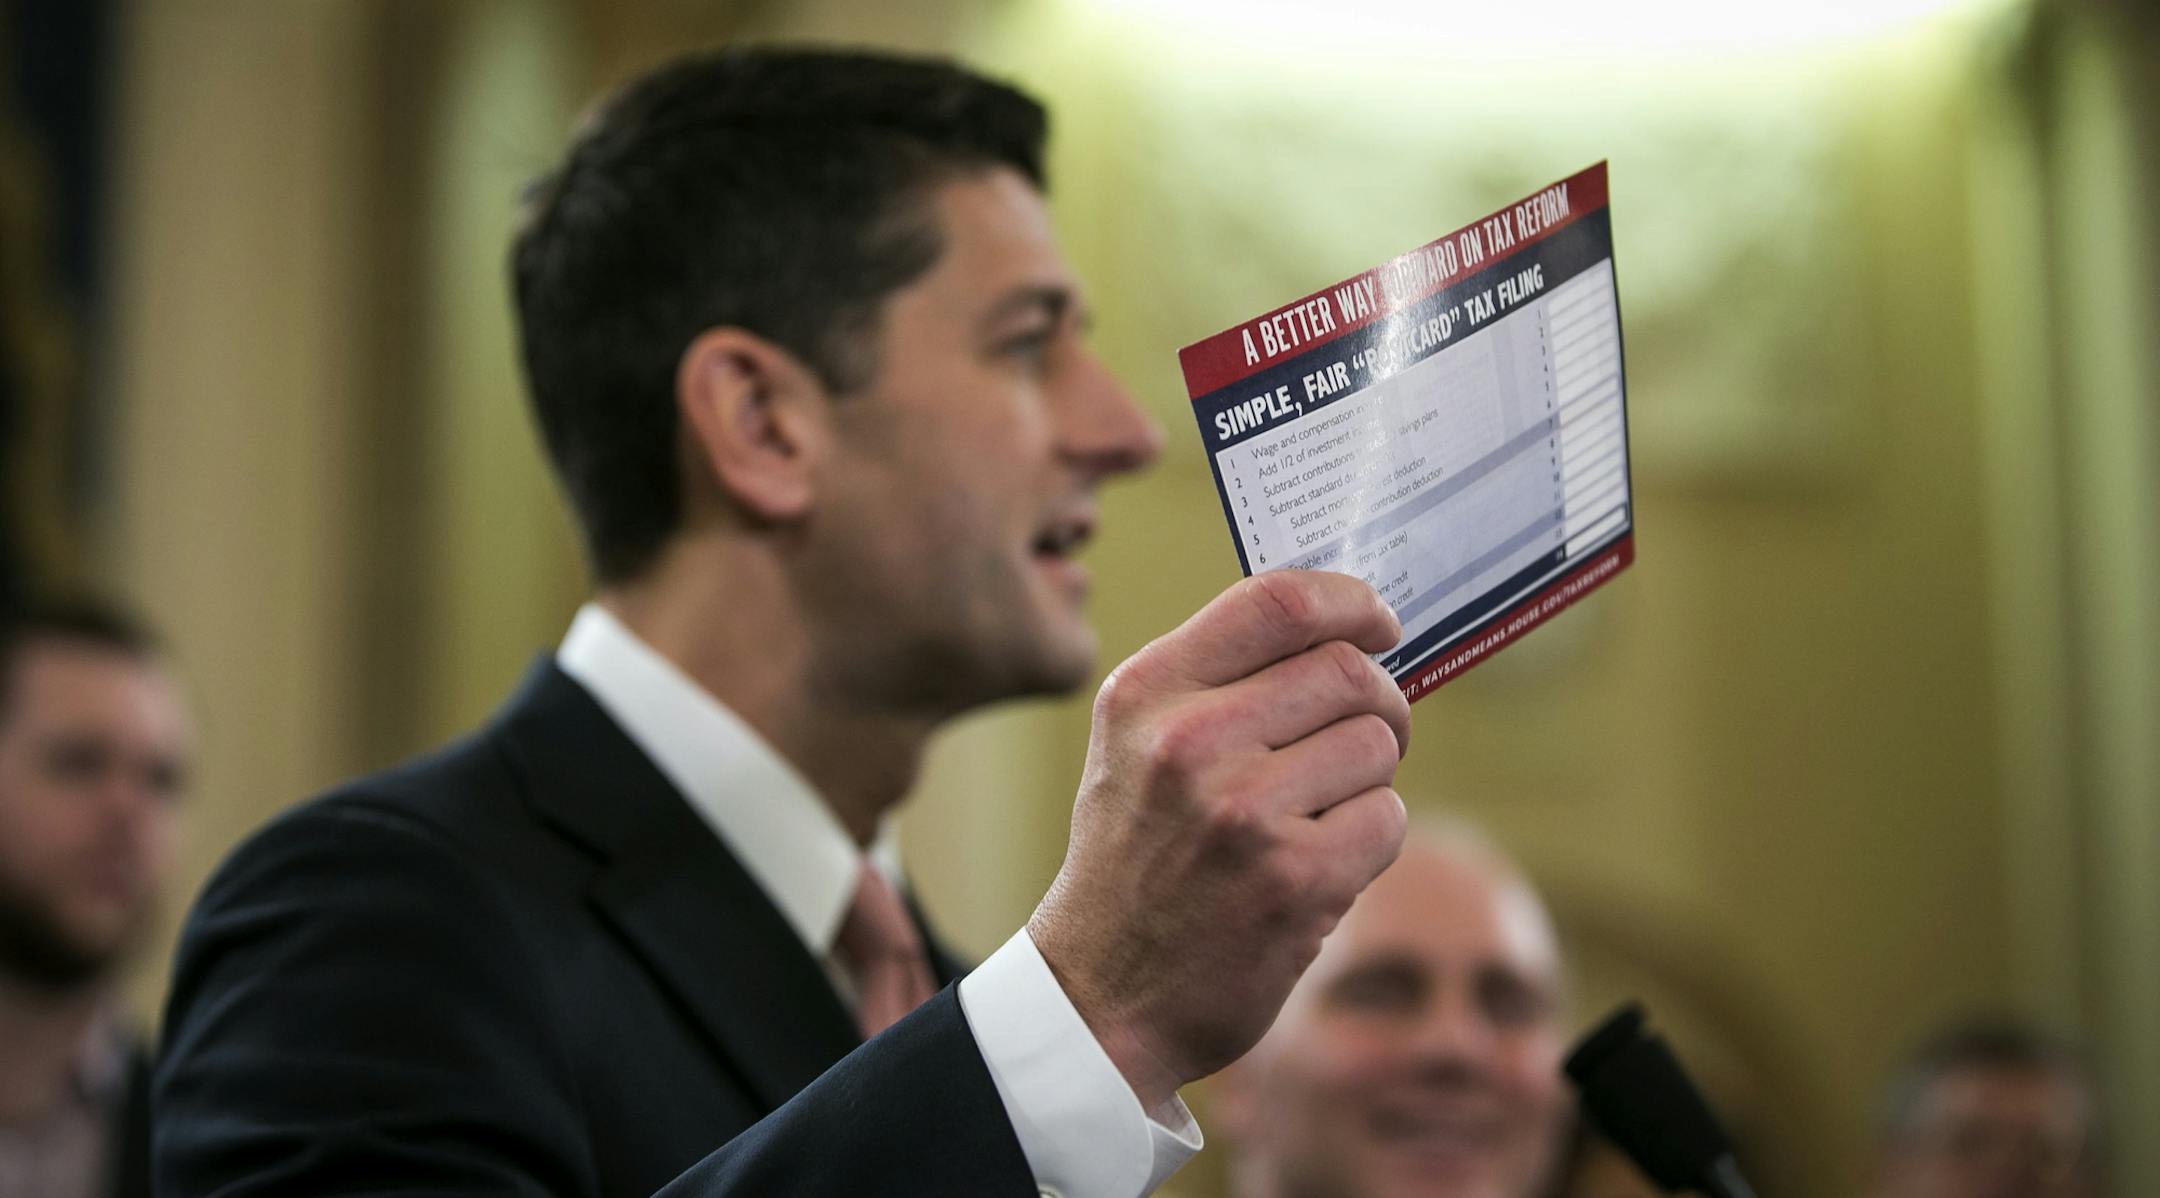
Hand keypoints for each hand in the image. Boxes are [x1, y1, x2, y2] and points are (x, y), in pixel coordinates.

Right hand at [1027, 570, 1410, 1110]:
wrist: (1103, 994)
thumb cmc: (1139, 857)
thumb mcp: (1139, 744)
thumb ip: (1221, 678)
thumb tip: (1349, 628)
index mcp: (1146, 692)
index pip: (1279, 600)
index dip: (1351, 602)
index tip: (1379, 623)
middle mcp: (1188, 741)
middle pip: (1350, 672)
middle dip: (1378, 703)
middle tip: (1360, 740)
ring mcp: (1242, 811)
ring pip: (1377, 745)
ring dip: (1367, 781)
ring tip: (1311, 818)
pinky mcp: (1295, 878)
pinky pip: (1388, 818)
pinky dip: (1371, 841)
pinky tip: (1316, 866)